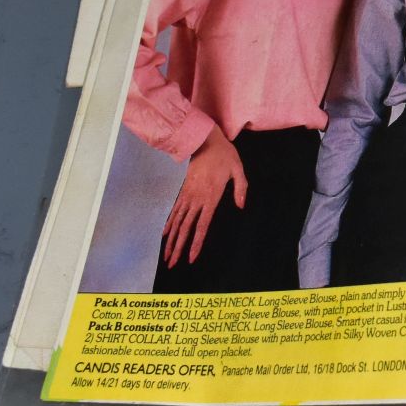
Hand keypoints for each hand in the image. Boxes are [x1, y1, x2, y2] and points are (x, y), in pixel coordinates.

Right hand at [162, 127, 246, 267]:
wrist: (206, 141)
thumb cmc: (225, 156)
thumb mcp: (238, 170)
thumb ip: (241, 189)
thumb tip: (241, 206)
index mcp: (211, 197)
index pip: (202, 225)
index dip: (196, 243)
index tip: (191, 258)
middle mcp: (196, 199)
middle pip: (186, 229)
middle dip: (179, 248)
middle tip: (172, 264)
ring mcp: (188, 195)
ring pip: (178, 222)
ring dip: (171, 240)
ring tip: (167, 256)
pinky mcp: (184, 191)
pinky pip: (175, 211)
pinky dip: (169, 224)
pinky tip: (165, 235)